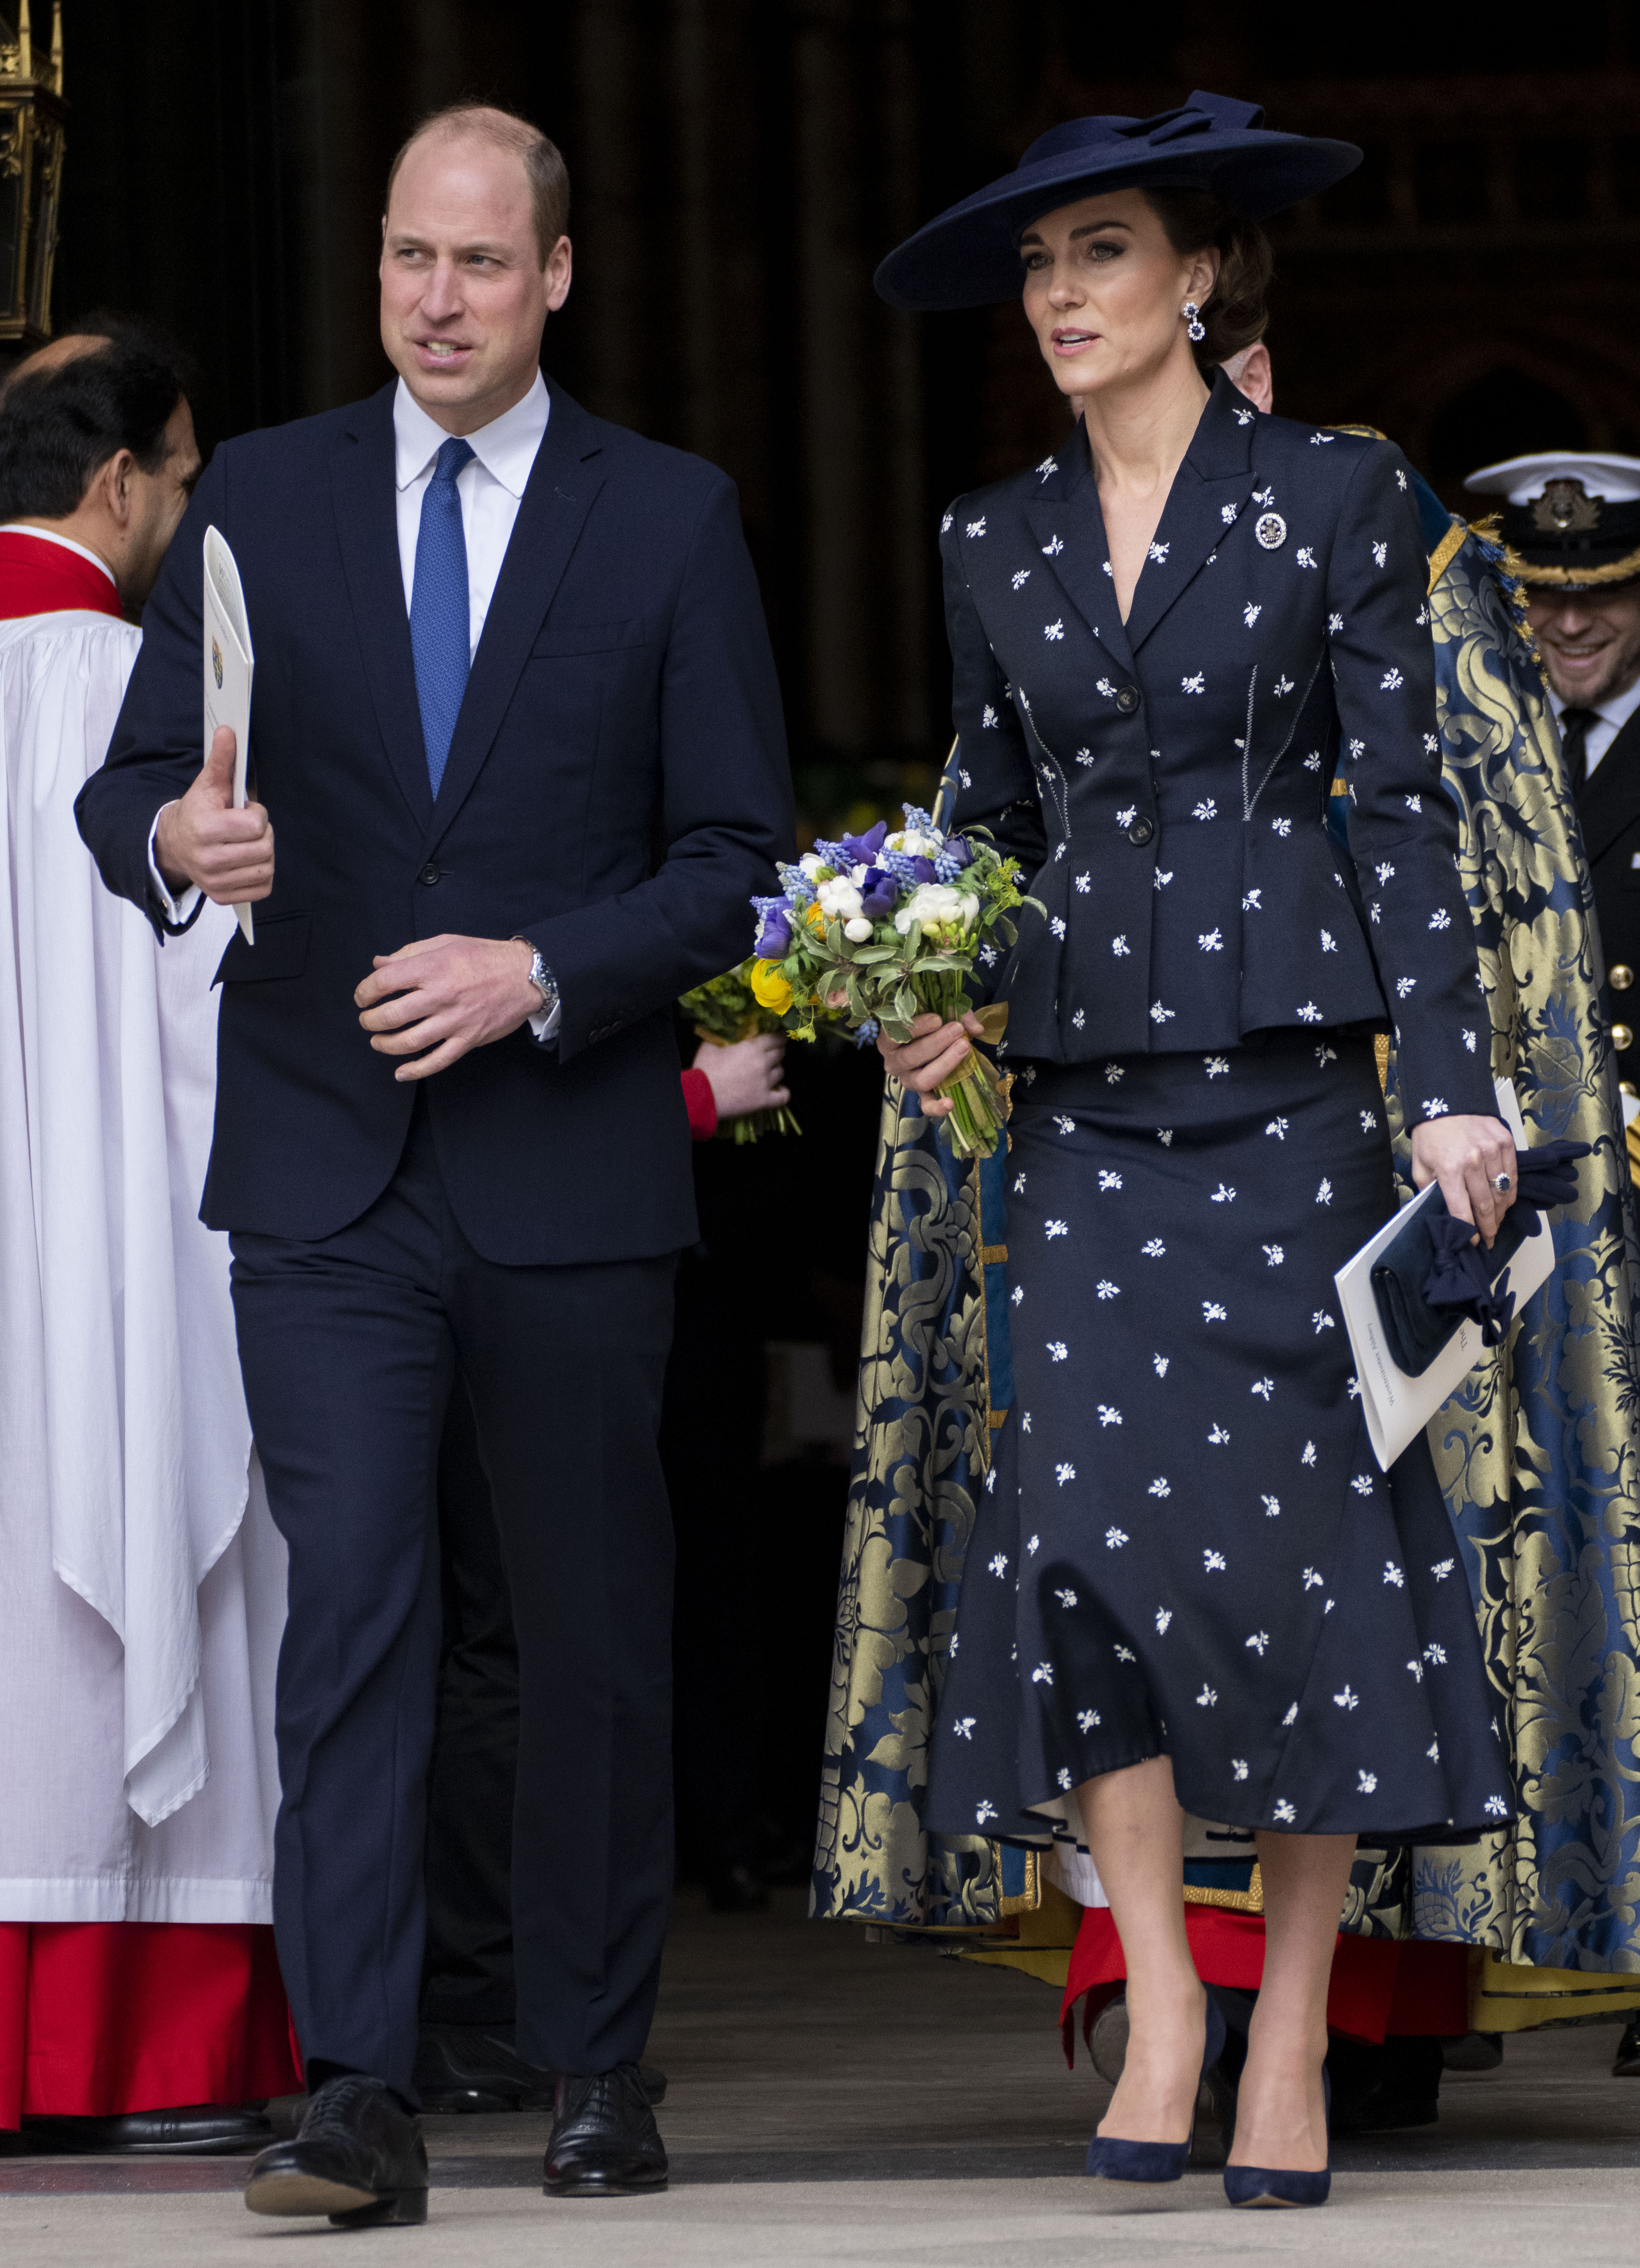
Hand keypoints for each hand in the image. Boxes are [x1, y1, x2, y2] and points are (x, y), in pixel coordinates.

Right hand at [154, 726, 272, 903]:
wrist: (174, 844)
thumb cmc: (197, 812)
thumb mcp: (207, 785)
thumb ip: (221, 760)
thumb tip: (228, 731)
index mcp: (206, 830)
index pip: (256, 825)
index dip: (257, 814)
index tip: (245, 811)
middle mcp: (209, 860)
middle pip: (265, 848)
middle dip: (263, 834)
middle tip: (249, 828)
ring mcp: (215, 882)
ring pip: (267, 869)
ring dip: (264, 854)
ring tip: (248, 843)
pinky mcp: (222, 896)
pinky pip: (262, 889)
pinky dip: (261, 875)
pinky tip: (248, 861)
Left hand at [354, 934, 541, 1081]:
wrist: (526, 975)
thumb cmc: (485, 956)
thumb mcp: (446, 942)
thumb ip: (409, 953)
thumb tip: (379, 963)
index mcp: (432, 967)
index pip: (384, 982)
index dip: (365, 991)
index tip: (363, 997)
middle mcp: (441, 995)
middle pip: (391, 1015)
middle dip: (370, 1021)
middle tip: (367, 1020)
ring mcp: (455, 1020)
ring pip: (409, 1041)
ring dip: (385, 1044)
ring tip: (378, 1041)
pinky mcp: (468, 1039)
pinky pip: (438, 1060)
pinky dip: (416, 1070)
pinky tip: (401, 1072)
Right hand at [693, 1032, 789, 1118]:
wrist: (701, 1095)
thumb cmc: (704, 1068)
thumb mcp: (711, 1045)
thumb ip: (723, 1037)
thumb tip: (726, 1031)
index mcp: (753, 1047)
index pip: (776, 1038)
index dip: (780, 1035)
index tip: (780, 1033)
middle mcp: (763, 1063)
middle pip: (780, 1053)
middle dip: (778, 1050)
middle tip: (772, 1050)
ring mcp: (765, 1083)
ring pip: (781, 1072)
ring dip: (776, 1069)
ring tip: (769, 1070)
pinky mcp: (764, 1100)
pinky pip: (783, 1096)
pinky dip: (783, 1092)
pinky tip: (779, 1088)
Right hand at [877, 1008, 984, 1119]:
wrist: (933, 1039)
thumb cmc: (932, 1022)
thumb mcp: (939, 1011)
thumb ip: (956, 1013)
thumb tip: (975, 1029)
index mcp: (889, 1039)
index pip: (894, 1034)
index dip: (916, 1027)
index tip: (937, 1019)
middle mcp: (894, 1062)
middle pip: (910, 1057)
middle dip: (936, 1043)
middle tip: (957, 1030)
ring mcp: (907, 1080)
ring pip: (921, 1079)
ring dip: (944, 1064)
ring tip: (964, 1047)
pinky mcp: (921, 1094)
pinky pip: (926, 1105)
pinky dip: (937, 1107)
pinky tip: (950, 1103)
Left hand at [1409, 1114, 1518, 1246]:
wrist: (1447, 1102)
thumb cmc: (1431, 1136)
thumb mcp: (1420, 1165)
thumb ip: (1429, 1189)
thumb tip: (1440, 1212)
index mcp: (1449, 1170)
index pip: (1462, 1210)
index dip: (1469, 1231)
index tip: (1472, 1242)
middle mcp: (1473, 1161)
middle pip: (1486, 1205)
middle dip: (1488, 1227)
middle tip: (1488, 1240)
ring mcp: (1492, 1151)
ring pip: (1502, 1193)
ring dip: (1501, 1212)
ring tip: (1496, 1223)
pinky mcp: (1506, 1142)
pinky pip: (1513, 1175)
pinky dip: (1510, 1192)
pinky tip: (1505, 1202)